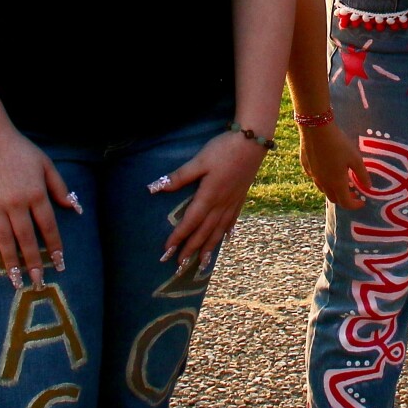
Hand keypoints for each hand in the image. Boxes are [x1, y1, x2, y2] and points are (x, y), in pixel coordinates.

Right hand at [0, 125, 79, 285]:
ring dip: (10, 262)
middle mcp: (16, 203)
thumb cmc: (21, 150)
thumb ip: (60, 188)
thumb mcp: (46, 165)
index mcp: (35, 193)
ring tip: (16, 281)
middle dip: (34, 262)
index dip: (55, 246)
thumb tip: (75, 209)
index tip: (60, 264)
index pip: (48, 226)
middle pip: (26, 238)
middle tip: (38, 282)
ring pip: (3, 239)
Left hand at [154, 128, 266, 269]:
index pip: (190, 222)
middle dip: (191, 249)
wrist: (252, 141)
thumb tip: (154, 188)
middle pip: (204, 231)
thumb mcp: (199, 161)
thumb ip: (179, 177)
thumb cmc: (223, 149)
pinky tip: (226, 239)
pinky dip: (226, 232)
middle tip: (180, 266)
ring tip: (202, 263)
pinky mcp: (240, 197)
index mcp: (208, 196)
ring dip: (209, 247)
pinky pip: (232, 220)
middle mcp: (221, 204)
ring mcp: (232, 202)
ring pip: (218, 230)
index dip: (178, 237)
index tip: (167, 252)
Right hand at [298, 116, 368, 210]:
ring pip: (323, 189)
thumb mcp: (355, 158)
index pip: (346, 203)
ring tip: (341, 180)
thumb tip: (368, 187)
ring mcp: (312, 175)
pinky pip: (315, 178)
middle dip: (344, 199)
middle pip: (334, 199)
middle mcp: (323, 183)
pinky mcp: (306, 166)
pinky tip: (327, 168)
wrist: (316, 128)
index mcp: (336, 183)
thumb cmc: (339, 143)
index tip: (362, 201)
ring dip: (333, 189)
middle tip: (353, 191)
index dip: (355, 205)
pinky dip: (324, 179)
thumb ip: (362, 174)